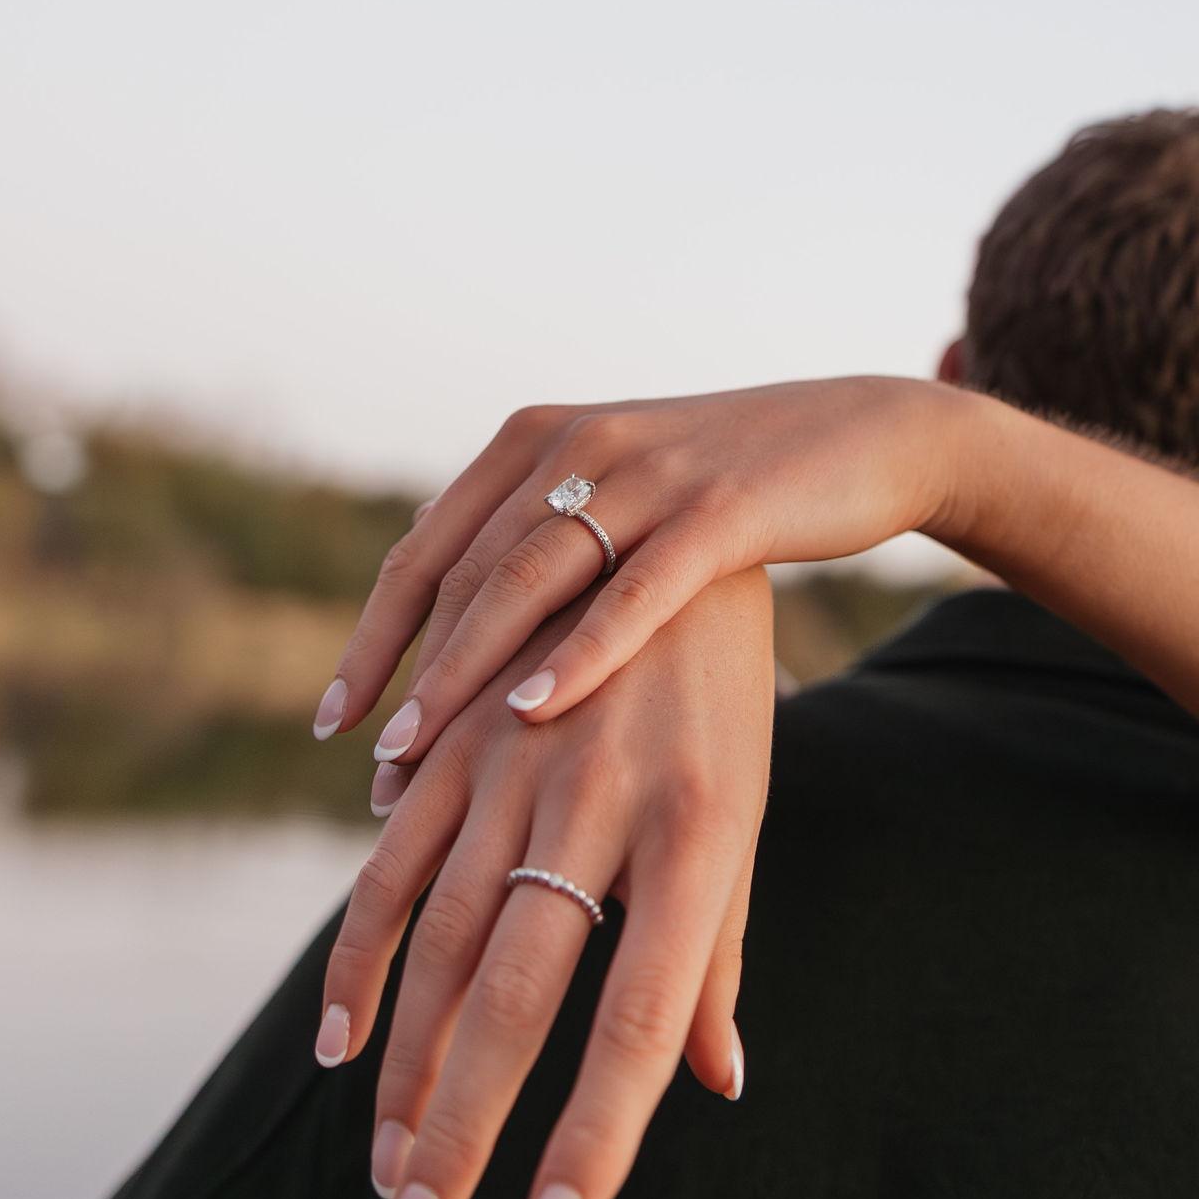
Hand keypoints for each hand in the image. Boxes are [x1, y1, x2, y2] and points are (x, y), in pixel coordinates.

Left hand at [312, 377, 963, 767]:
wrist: (864, 436)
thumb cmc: (731, 486)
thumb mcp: (620, 493)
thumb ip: (541, 536)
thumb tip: (455, 614)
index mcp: (539, 437)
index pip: (427, 547)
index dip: (375, 635)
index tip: (334, 719)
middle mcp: (578, 442)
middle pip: (462, 569)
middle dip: (408, 673)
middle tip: (371, 762)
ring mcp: (647, 473)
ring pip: (527, 578)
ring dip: (462, 669)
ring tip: (414, 750)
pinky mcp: (719, 510)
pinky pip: (632, 592)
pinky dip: (574, 653)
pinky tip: (529, 713)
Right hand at [315, 570, 776, 1198]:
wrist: (675, 532)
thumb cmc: (723, 706)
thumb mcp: (741, 819)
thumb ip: (719, 953)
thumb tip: (716, 1087)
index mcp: (700, 836)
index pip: (645, 1019)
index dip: (596, 1135)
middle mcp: (603, 803)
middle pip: (518, 995)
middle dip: (464, 1129)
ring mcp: (518, 764)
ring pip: (439, 941)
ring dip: (403, 1068)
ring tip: (382, 1172)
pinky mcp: (458, 735)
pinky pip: (391, 861)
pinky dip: (362, 959)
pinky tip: (342, 1042)